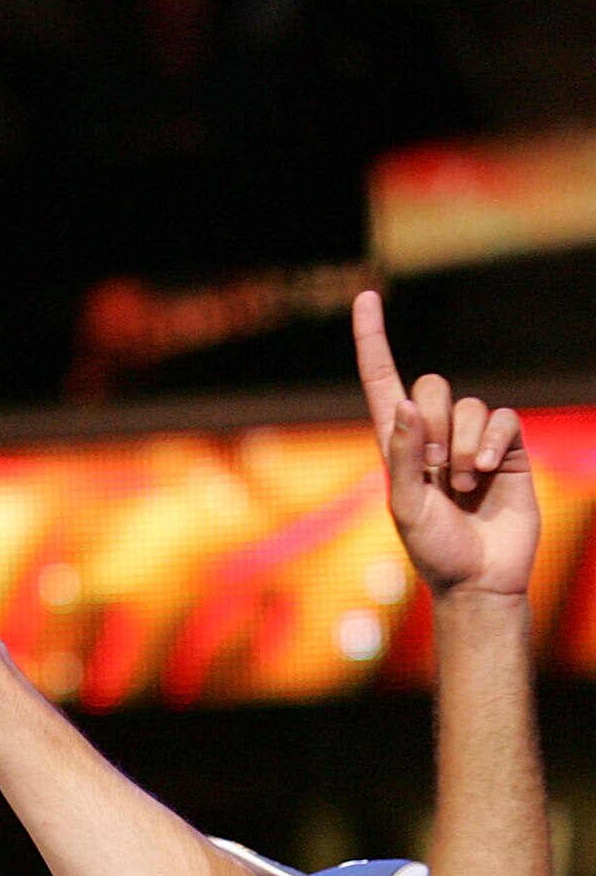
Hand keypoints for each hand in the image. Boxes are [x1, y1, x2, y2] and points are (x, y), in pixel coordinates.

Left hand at [352, 290, 537, 601]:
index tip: (366, 297)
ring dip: (463, 446)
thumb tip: (403, 405)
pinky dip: (491, 443)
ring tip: (462, 486)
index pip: (381, 382)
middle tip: (434, 470)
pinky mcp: (509, 449)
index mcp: (396, 445)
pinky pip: (502, 419)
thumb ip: (401, 455)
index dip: (373, 340)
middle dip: (431, 424)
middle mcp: (432, 436)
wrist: (481, 579)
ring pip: (470, 404)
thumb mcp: (404, 505)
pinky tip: (484, 473)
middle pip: (430, 385)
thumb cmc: (433, 549)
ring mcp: (472, 440)